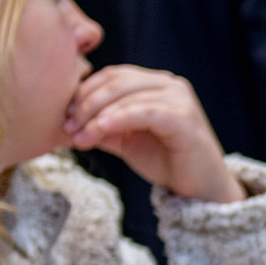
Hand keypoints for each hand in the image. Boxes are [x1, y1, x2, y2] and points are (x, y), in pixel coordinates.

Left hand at [65, 65, 245, 202]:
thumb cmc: (166, 162)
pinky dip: (117, 119)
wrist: (201, 189)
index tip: (64, 115)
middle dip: (86, 103)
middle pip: (117, 81)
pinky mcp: (183, 117)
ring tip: (79, 136)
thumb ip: (102, 127)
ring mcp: (179, 98)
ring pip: (127, 95)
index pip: (113, 75)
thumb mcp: (126, 140)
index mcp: (156, 83)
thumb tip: (68, 123)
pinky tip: (99, 130)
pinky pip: (143, 112)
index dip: (85, 91)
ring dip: (96, 115)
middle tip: (67, 126)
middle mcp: (169, 84)